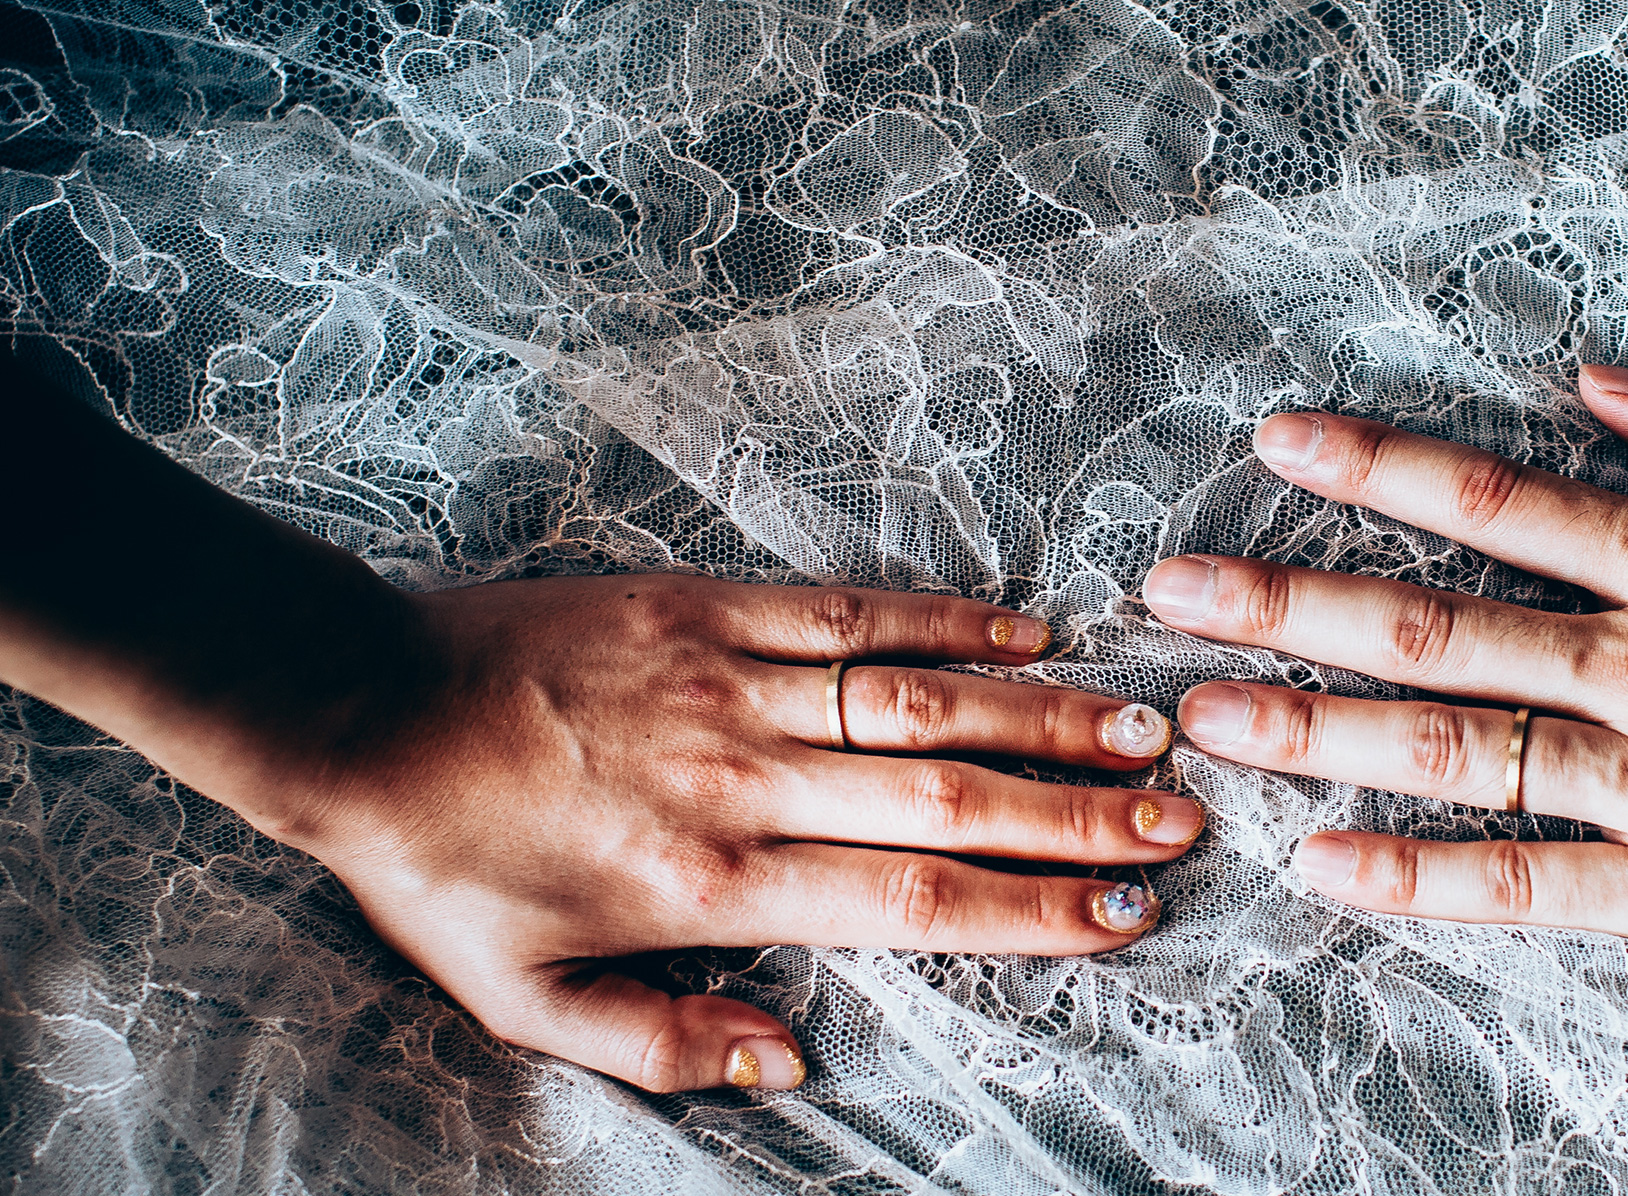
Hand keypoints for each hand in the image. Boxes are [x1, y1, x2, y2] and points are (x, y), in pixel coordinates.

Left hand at [267, 578, 1197, 1090]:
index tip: (1128, 914)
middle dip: (1080, 812)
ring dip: (1043, 715)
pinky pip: (848, 612)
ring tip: (1147, 726)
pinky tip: (1030, 633)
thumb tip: (790, 1065)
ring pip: (918, 699)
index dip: (1034, 909)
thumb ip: (662, 1045)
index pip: (912, 899)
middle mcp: (742, 781)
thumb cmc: (443, 866)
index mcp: (711, 886)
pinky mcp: (706, 606)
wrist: (348, 705)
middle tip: (1182, 818)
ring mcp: (729, 682)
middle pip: (946, 797)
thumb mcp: (525, 1001)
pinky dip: (947, 620)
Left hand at [1143, 367, 1627, 992]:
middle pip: (1433, 626)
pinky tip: (1328, 871)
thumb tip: (1601, 382)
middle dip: (1289, 600)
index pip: (1496, 505)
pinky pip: (1528, 887)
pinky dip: (1421, 882)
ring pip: (1451, 749)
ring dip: (1316, 730)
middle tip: (1172, 590)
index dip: (1376, 469)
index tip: (1279, 444)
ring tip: (1207, 719)